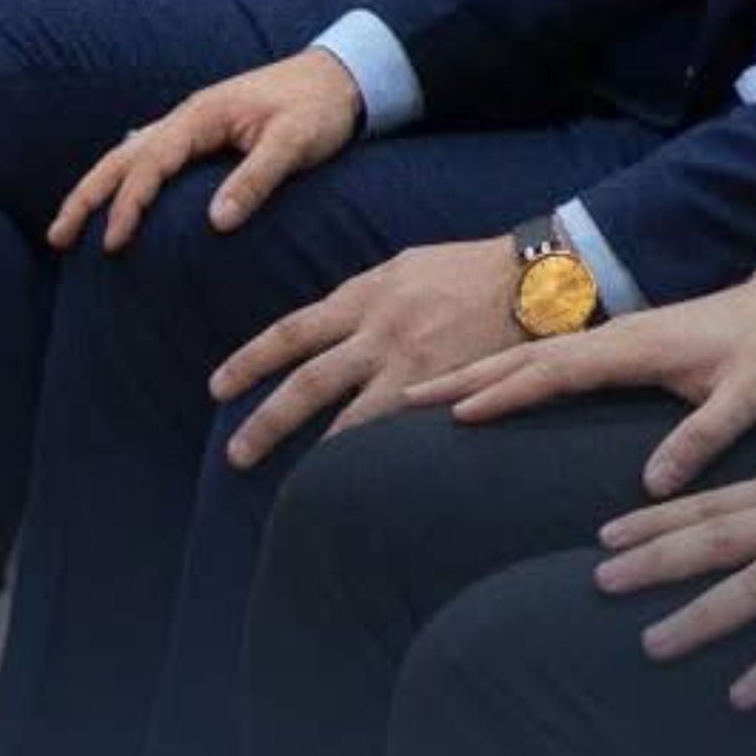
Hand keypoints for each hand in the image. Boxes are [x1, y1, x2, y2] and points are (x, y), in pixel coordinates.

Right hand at [56, 45, 368, 251]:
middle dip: (87, 196)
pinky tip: (118, 191)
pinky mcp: (204, 129)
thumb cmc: (319, 108)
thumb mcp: (296, 142)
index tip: (112, 243)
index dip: (128, 205)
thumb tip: (217, 222)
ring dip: (98, 187)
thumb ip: (257, 179)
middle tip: (56, 237)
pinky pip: (150, 152)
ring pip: (130, 153)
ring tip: (69, 224)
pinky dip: (125, 173)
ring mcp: (192, 121)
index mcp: (202, 116)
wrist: (343, 75)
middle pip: (122, 157)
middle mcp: (188, 115)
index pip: (150, 164)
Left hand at [205, 235, 557, 466]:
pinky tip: (353, 482)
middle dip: (265, 421)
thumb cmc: (471, 269)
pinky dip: (369, 455)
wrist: (537, 276)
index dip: (250, 361)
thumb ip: (367, 298)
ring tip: (290, 488)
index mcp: (366, 294)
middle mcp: (380, 329)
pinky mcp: (446, 388)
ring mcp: (412, 363)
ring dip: (311, 450)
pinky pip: (395, 429)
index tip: (219, 388)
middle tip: (235, 455)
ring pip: (346, 415)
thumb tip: (331, 325)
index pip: (292, 332)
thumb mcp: (407, 266)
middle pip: (306, 381)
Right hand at [441, 262, 755, 481]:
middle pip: (524, 356)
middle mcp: (611, 337)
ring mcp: (610, 338)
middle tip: (405, 397)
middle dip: (465, 377)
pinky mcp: (615, 347)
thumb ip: (703, 437)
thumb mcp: (749, 398)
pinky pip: (546, 359)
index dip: (506, 392)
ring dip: (476, 373)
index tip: (457, 414)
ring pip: (529, 354)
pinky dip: (505, 372)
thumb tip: (652, 485)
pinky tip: (482, 391)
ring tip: (421, 394)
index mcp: (633, 346)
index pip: (555, 370)